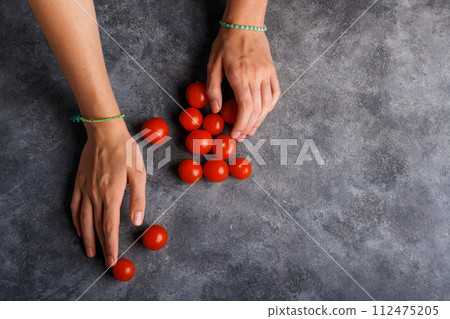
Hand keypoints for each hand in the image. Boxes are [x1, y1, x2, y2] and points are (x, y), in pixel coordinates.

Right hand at [70, 120, 146, 266]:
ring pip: (83, 220)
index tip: (112, 260)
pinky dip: (76, 220)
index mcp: (111, 194)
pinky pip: (75, 206)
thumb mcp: (138, 174)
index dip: (111, 245)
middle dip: (101, 247)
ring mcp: (84, 189)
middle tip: (104, 262)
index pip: (110, 227)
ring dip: (86, 238)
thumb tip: (137, 221)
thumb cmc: (125, 152)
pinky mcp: (79, 183)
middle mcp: (95, 195)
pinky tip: (79, 228)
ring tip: (89, 252)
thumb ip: (137, 199)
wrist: (104, 132)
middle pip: (96, 227)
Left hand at [206, 28, 280, 141]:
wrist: (244, 24)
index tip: (236, 134)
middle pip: (256, 109)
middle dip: (248, 126)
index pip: (245, 107)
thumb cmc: (226, 44)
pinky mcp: (272, 71)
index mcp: (240, 76)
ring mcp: (266, 74)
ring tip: (251, 129)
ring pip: (267, 104)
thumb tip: (216, 109)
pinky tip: (263, 114)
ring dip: (260, 119)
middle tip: (242, 136)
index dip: (241, 124)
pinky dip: (270, 107)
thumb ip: (213, 89)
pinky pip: (275, 93)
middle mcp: (256, 76)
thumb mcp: (213, 65)